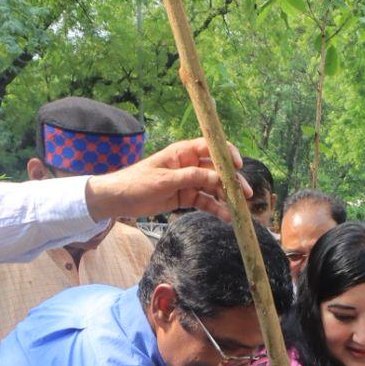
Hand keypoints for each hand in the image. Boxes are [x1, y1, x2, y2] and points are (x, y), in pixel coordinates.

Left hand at [83, 139, 249, 221]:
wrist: (119, 199)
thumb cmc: (137, 182)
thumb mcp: (164, 180)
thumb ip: (191, 177)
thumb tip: (217, 177)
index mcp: (182, 153)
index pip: (210, 147)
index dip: (227, 154)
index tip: (238, 166)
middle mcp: (189, 165)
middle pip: (217, 170)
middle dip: (232, 182)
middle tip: (245, 194)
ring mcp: (188, 182)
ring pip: (213, 188)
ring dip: (226, 198)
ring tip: (238, 211)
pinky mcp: (186, 197)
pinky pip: (205, 202)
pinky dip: (216, 209)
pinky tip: (226, 217)